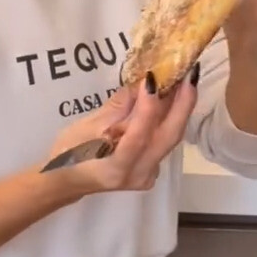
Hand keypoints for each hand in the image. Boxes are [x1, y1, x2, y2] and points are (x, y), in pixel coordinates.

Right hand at [42, 70, 199, 193]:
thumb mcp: (87, 126)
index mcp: (116, 168)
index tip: (153, 78)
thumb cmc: (68, 153)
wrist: (67, 181)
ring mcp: (148, 174)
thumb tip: (141, 82)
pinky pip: (165, 140)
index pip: (139, 136)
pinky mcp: (151, 169)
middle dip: (183, 104)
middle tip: (189, 75)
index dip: (149, 107)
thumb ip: (118, 107)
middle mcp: (138, 174)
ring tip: (185, 81)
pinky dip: (169, 119)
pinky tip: (172, 99)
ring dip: (180, 109)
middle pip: (169, 137)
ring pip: (170, 138)